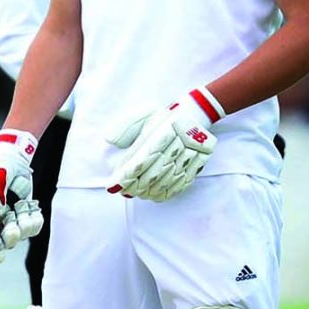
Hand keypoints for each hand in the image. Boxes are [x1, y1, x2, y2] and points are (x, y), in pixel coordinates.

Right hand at [0, 129, 43, 262]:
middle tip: (12, 220)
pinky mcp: (26, 218)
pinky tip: (31, 207)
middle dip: (11, 235)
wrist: (14, 162)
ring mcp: (12, 222)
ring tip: (21, 204)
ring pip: (22, 235)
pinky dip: (35, 219)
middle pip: (5, 243)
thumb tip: (0, 213)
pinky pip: (34, 227)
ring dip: (24, 222)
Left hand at [106, 88, 223, 201]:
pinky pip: (184, 181)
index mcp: (164, 129)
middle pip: (156, 172)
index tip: (116, 183)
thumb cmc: (163, 116)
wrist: (193, 113)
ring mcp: (191, 153)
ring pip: (169, 179)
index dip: (129, 174)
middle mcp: (180, 142)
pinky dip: (169, 191)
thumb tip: (109, 139)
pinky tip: (156, 195)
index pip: (144, 158)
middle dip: (137, 186)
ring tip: (137, 194)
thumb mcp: (143, 114)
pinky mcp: (200, 161)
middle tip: (124, 192)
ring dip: (151, 190)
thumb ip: (125, 126)